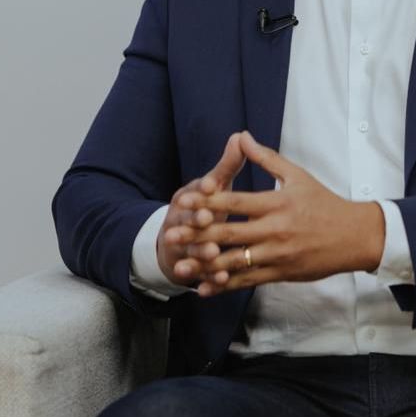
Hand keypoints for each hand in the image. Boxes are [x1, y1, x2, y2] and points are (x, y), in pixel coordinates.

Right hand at [155, 131, 248, 286]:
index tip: (209, 185)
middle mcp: (179, 221)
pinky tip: (221, 281)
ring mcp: (182, 246)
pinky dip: (209, 278)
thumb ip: (227, 165)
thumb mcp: (211, 186)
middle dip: (197, 220)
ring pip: (191, 248)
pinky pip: (200, 274)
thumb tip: (240, 135)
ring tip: (213, 254)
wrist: (175, 239)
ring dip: (200, 252)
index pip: (192, 192)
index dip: (200, 189)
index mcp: (186, 198)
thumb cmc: (202, 206)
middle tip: (208, 219)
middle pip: (187, 220)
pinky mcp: (190, 267)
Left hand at [165, 134, 385, 296]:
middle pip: (230, 233)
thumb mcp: (297, 175)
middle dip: (198, 234)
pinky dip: (225, 285)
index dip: (208, 201)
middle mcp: (275, 230)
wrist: (354, 236)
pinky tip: (205, 288)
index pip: (236, 202)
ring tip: (180, 265)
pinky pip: (249, 281)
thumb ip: (266, 158)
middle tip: (170, 234)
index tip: (184, 201)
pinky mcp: (281, 274)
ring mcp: (278, 255)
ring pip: (236, 261)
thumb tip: (242, 136)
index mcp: (277, 203)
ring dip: (206, 264)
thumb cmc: (324, 203)